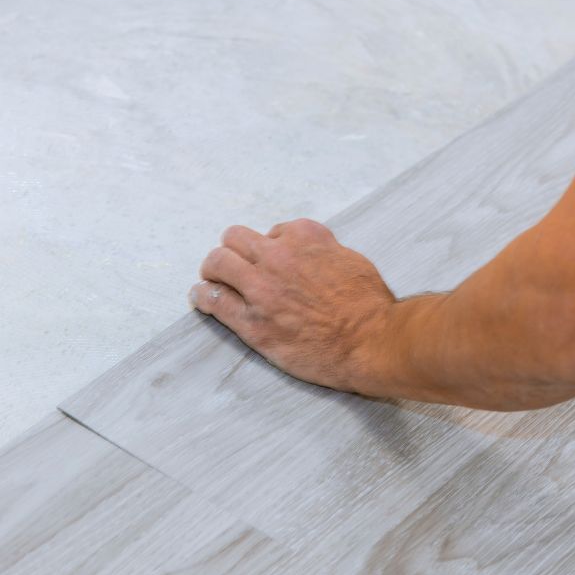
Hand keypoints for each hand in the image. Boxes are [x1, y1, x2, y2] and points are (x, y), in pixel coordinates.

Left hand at [190, 218, 396, 393]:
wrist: (373, 342)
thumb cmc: (370, 306)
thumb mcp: (351, 260)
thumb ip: (324, 251)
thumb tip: (311, 254)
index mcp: (305, 237)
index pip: (274, 232)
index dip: (272, 248)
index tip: (273, 263)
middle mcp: (278, 257)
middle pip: (234, 239)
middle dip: (233, 251)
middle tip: (232, 267)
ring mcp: (262, 290)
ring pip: (217, 263)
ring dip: (213, 271)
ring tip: (212, 280)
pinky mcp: (252, 322)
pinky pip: (213, 300)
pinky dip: (202, 296)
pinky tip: (200, 298)